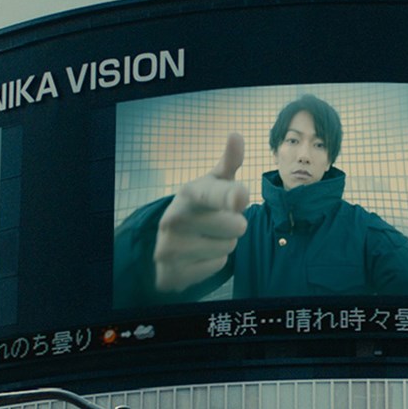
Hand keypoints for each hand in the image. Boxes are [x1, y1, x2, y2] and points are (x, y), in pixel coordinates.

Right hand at [154, 133, 249, 291]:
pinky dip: (213, 263)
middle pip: (236, 226)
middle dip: (233, 226)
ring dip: (224, 244)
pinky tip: (197, 255)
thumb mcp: (212, 185)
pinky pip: (217, 266)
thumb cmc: (200, 207)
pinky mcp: (174, 273)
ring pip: (228, 248)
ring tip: (205, 238)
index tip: (240, 198)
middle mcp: (175, 219)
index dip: (228, 196)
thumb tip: (236, 135)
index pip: (212, 194)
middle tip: (215, 223)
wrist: (166, 242)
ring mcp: (171, 248)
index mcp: (188, 193)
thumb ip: (228, 163)